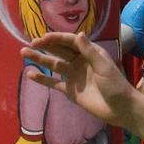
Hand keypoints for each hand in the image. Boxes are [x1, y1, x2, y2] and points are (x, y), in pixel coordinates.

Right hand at [21, 33, 143, 129]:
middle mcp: (79, 61)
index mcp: (89, 52)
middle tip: (31, 43)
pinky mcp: (70, 90)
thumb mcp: (103, 66)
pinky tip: (30, 74)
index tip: (44, 38)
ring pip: (53, 64)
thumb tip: (79, 34)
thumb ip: (89, 51)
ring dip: (40, 59)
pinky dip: (42, 79)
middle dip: (45, 46)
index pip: (70, 41)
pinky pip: (53, 82)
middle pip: (59, 51)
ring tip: (24, 53)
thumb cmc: (115, 85)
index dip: (57, 38)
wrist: (120, 108)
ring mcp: (73, 76)